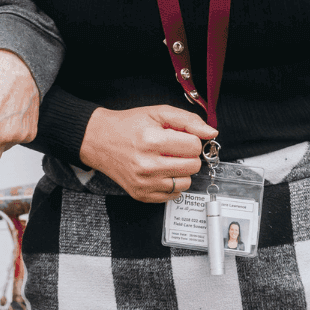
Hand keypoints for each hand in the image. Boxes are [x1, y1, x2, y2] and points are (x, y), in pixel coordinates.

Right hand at [78, 105, 213, 202]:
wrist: (98, 140)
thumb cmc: (127, 126)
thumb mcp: (157, 113)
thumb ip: (188, 120)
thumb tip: (211, 133)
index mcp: (151, 140)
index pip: (194, 146)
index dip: (189, 139)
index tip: (179, 137)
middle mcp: (147, 165)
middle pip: (192, 166)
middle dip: (187, 155)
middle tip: (173, 149)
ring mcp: (144, 182)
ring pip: (186, 183)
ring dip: (181, 171)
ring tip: (166, 160)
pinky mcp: (142, 194)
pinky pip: (173, 195)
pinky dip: (171, 183)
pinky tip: (160, 172)